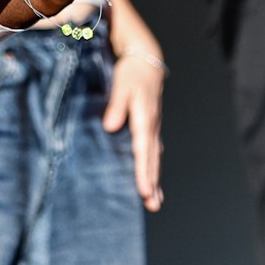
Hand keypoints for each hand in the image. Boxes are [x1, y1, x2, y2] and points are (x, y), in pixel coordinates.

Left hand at [104, 49, 163, 210]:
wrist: (146, 60)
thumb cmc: (132, 72)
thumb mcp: (121, 85)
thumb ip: (115, 105)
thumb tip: (110, 127)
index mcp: (144, 118)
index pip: (143, 150)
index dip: (143, 172)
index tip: (143, 190)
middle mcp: (151, 126)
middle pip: (152, 159)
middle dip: (152, 183)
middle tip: (153, 205)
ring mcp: (153, 127)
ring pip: (154, 158)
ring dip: (155, 179)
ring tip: (155, 200)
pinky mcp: (150, 126)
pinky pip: (153, 151)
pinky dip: (153, 167)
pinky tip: (152, 179)